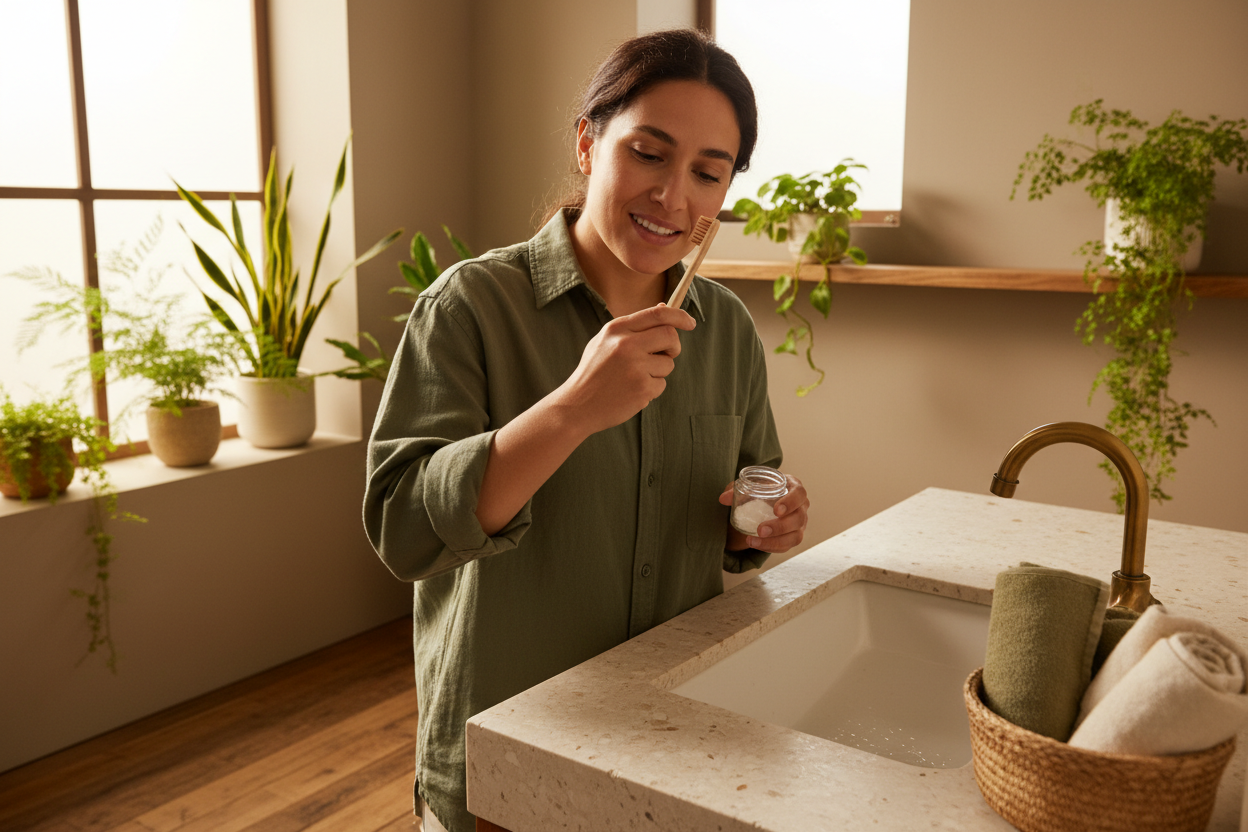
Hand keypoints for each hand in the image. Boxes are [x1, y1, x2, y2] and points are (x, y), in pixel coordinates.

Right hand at [554, 303, 695, 435]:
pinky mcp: (641, 388)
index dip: (679, 316)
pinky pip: (661, 384)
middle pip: (670, 335)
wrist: (577, 405)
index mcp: (617, 329)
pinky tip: (632, 392)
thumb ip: (633, 326)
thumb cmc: (594, 372)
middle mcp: (626, 345)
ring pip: (668, 363)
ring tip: (635, 378)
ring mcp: (635, 367)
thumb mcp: (604, 341)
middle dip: (674, 346)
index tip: (690, 322)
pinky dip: (651, 389)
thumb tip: (664, 308)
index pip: (658, 314)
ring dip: (659, 372)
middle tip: (665, 355)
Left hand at [718, 473, 808, 553]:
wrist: (764, 501)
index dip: (791, 502)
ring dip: (774, 541)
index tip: (776, 510)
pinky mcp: (793, 537)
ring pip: (795, 537)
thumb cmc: (760, 489)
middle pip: (798, 518)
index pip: (799, 494)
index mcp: (794, 488)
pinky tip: (756, 545)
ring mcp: (799, 524)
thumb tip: (723, 499)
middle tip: (760, 530)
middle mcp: (801, 506)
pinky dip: (771, 547)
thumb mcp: (749, 485)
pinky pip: (786, 546)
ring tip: (752, 541)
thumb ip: (735, 489)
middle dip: (780, 527)